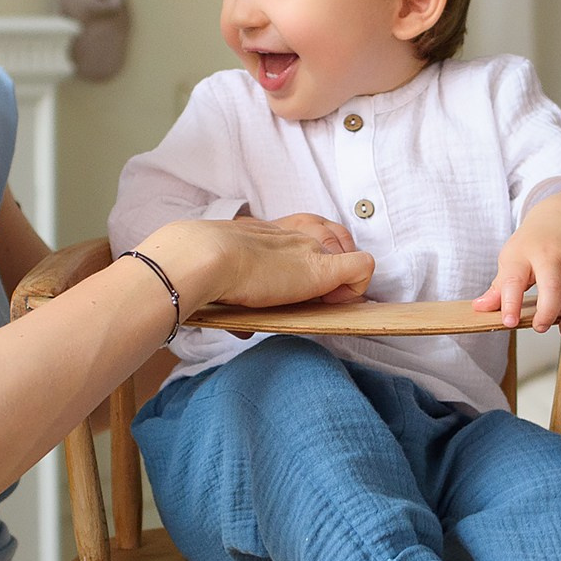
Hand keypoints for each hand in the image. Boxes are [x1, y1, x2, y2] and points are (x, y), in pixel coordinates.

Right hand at [142, 214, 372, 311]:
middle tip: (319, 293)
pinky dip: (357, 287)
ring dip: (344, 277)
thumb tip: (242, 328)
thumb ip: (233, 301)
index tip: (297, 280)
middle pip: (331, 238)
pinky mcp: (322, 269)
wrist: (203, 258)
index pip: (302, 232)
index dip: (309, 253)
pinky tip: (337, 302)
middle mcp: (292, 234)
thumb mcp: (216, 279)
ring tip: (329, 299)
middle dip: (332, 265)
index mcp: (264, 231)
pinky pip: (362, 267)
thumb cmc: (199, 269)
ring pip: (349, 251)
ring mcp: (310, 249)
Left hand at [477, 201, 560, 336]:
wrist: (560, 219)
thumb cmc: (531, 245)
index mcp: (521, 255)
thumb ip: (498, 288)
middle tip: (540, 327)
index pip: (513, 280)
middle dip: (548, 311)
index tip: (509, 322)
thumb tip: (480, 308)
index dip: (510, 303)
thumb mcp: (510, 260)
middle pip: (552, 286)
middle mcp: (548, 254)